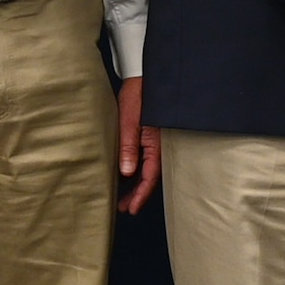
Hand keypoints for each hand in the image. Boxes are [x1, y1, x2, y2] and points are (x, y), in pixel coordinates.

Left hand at [116, 77, 159, 215]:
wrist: (144, 75)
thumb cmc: (138, 95)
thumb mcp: (129, 121)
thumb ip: (128, 147)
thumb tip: (126, 172)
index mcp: (156, 144)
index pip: (150, 177)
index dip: (140, 195)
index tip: (130, 209)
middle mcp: (160, 145)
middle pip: (151, 177)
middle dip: (138, 194)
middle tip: (124, 208)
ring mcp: (157, 141)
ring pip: (149, 169)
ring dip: (138, 183)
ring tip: (124, 197)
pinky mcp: (153, 136)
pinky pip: (148, 158)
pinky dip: (139, 170)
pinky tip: (129, 175)